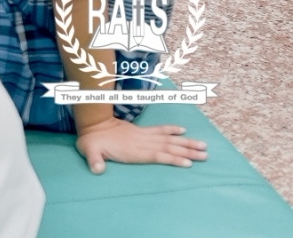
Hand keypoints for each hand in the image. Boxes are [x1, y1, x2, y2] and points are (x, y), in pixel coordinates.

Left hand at [76, 117, 208, 171]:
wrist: (90, 123)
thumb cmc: (91, 142)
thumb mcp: (89, 152)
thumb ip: (94, 161)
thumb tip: (96, 169)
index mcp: (133, 150)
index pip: (157, 155)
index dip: (172, 159)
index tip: (188, 163)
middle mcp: (141, 142)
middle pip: (168, 147)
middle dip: (187, 151)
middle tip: (205, 155)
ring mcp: (142, 136)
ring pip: (168, 139)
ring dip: (185, 142)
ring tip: (202, 146)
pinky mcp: (141, 131)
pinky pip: (159, 129)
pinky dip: (171, 130)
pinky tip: (183, 131)